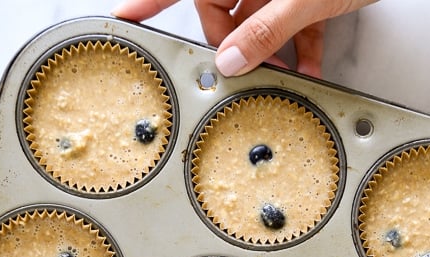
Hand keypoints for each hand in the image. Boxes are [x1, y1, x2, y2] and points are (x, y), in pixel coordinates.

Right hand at [111, 0, 377, 77]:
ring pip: (254, 22)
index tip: (123, 19)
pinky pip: (285, 24)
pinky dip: (296, 48)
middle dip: (231, 44)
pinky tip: (306, 69)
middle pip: (219, 9)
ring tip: (280, 76)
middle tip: (242, 70)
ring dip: (266, 53)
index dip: (149, 1)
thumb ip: (266, 30)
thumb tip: (231, 61)